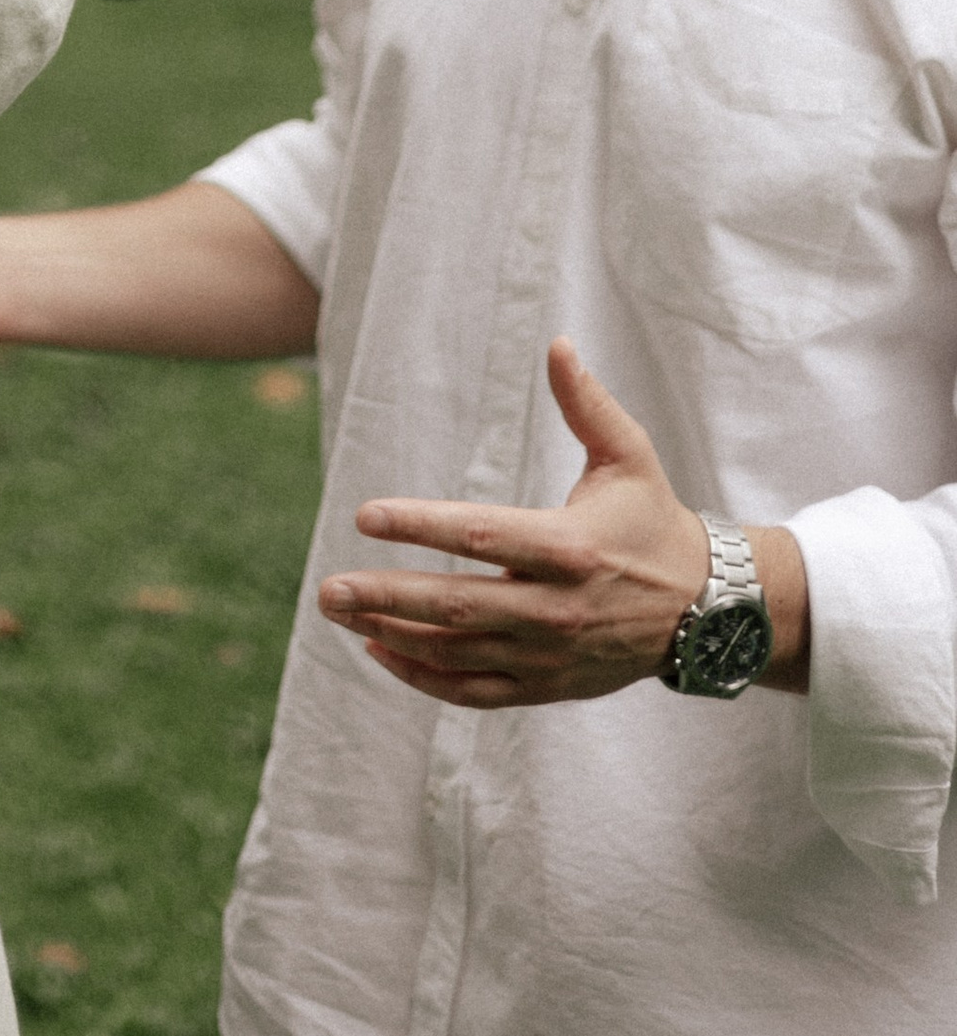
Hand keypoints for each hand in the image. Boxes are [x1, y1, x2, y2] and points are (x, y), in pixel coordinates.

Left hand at [317, 339, 712, 708]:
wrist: (705, 612)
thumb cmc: (654, 521)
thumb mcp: (630, 457)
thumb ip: (586, 404)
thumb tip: (556, 343)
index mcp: (571, 547)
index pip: (481, 535)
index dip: (421, 524)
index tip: (366, 514)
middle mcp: (557, 608)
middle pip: (458, 605)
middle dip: (388, 596)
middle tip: (329, 587)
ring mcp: (550, 655)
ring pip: (458, 652)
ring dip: (393, 633)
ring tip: (339, 610)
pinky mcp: (548, 687)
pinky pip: (475, 691)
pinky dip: (425, 678)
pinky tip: (380, 651)